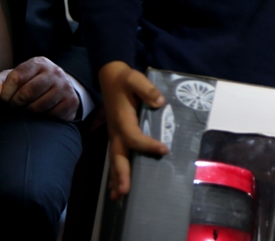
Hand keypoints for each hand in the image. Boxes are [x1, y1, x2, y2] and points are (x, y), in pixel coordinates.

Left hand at [0, 56, 80, 120]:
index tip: (4, 98)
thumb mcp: (12, 79)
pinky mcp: (71, 101)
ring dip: (28, 112)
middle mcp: (55, 72)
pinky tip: (42, 113)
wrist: (58, 89)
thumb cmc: (30, 84)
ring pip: (38, 106)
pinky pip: (51, 115)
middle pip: (27, 92)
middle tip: (15, 105)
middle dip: (16, 103)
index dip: (5, 92)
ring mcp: (65, 86)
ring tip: (28, 108)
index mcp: (39, 63)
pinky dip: (42, 118)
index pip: (16, 77)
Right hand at [98, 61, 168, 199]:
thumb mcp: (135, 79)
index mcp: (122, 119)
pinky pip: (116, 157)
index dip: (147, 144)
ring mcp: (115, 135)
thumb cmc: (125, 79)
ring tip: (118, 197)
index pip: (134, 137)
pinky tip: (117, 187)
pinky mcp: (117, 136)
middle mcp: (116, 131)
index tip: (164, 150)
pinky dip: (115, 172)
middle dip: (121, 174)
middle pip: (118, 156)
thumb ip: (147, 90)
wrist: (110, 77)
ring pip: (115, 160)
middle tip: (125, 192)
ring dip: (116, 178)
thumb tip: (159, 102)